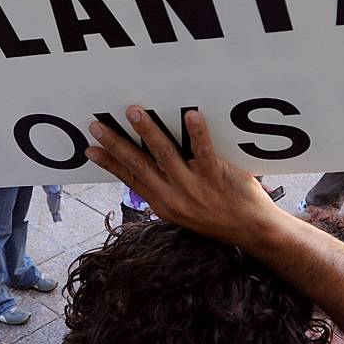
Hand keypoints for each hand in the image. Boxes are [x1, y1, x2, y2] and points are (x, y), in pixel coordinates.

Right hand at [86, 108, 277, 250]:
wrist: (252, 231)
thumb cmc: (219, 217)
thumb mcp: (183, 211)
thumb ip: (166, 191)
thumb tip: (148, 167)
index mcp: (163, 204)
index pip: (130, 180)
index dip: (110, 163)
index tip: (91, 148)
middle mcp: (174, 196)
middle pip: (139, 165)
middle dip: (116, 144)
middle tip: (98, 125)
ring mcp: (194, 187)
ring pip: (165, 155)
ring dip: (148, 132)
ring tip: (134, 113)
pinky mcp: (216, 177)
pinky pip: (204, 152)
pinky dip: (196, 133)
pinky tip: (191, 115)